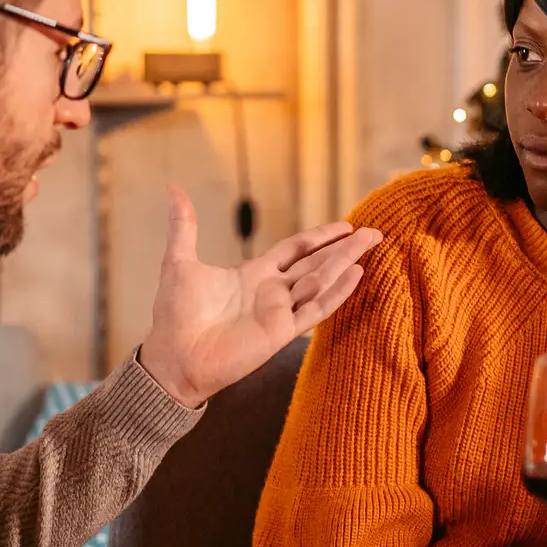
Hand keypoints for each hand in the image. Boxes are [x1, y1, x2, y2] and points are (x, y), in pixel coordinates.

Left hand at [137, 187, 382, 407]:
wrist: (173, 357)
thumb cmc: (175, 316)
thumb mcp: (180, 262)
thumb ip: (184, 227)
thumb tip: (173, 189)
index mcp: (254, 274)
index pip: (296, 249)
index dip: (320, 236)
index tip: (345, 225)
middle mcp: (272, 291)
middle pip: (317, 262)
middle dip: (345, 247)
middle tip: (374, 232)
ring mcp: (279, 311)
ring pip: (321, 280)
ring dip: (346, 261)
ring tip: (371, 242)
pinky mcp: (281, 332)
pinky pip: (315, 309)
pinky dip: (336, 292)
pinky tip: (356, 274)